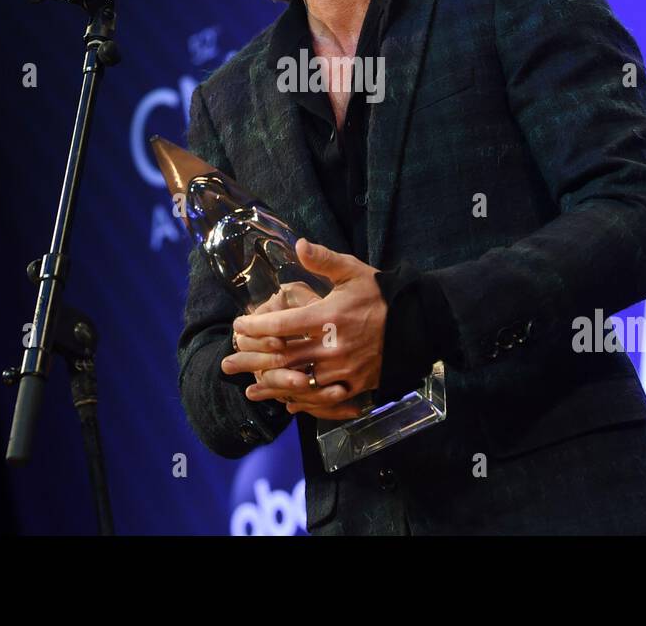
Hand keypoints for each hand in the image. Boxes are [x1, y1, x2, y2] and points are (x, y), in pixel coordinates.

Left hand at [232, 238, 385, 419]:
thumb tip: (298, 244)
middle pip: (282, 357)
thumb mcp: (353, 271)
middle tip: (227, 362)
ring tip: (248, 388)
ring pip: (298, 381)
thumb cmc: (381, 295)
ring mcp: (344, 370)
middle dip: (252, 359)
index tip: (238, 326)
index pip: (281, 324)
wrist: (418, 323)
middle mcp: (332, 346)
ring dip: (271, 385)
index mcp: (328, 316)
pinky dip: (301, 400)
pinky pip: (322, 398)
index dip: (255, 327)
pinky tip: (285, 401)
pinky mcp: (355, 385)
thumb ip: (323, 260)